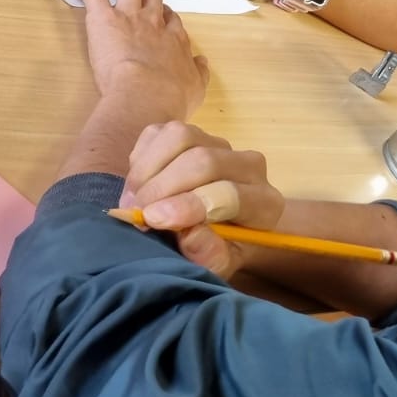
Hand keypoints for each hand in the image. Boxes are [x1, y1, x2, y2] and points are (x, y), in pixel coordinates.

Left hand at [66, 0, 208, 119]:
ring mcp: (130, 16)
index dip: (161, 14)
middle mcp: (154, 22)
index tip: (153, 19)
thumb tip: (202, 62)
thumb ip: (199, 73)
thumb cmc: (169, 99)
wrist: (148, 96)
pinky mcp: (104, 18)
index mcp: (174, 39)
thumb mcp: (195, 88)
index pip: (170, 17)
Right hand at [119, 121, 284, 277]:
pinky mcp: (190, 133)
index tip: (153, 219)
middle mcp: (248, 165)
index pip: (229, 194)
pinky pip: (159, 132)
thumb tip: (189, 233)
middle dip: (161, 187)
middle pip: (202, 161)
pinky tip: (138, 184)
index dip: (188, 205)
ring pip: (180, 138)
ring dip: (147, 170)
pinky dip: (141, 158)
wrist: (211, 229)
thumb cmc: (214, 250)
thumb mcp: (214, 265)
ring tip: (133, 199)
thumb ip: (208, 254)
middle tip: (135, 212)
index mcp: (263, 203)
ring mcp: (218, 143)